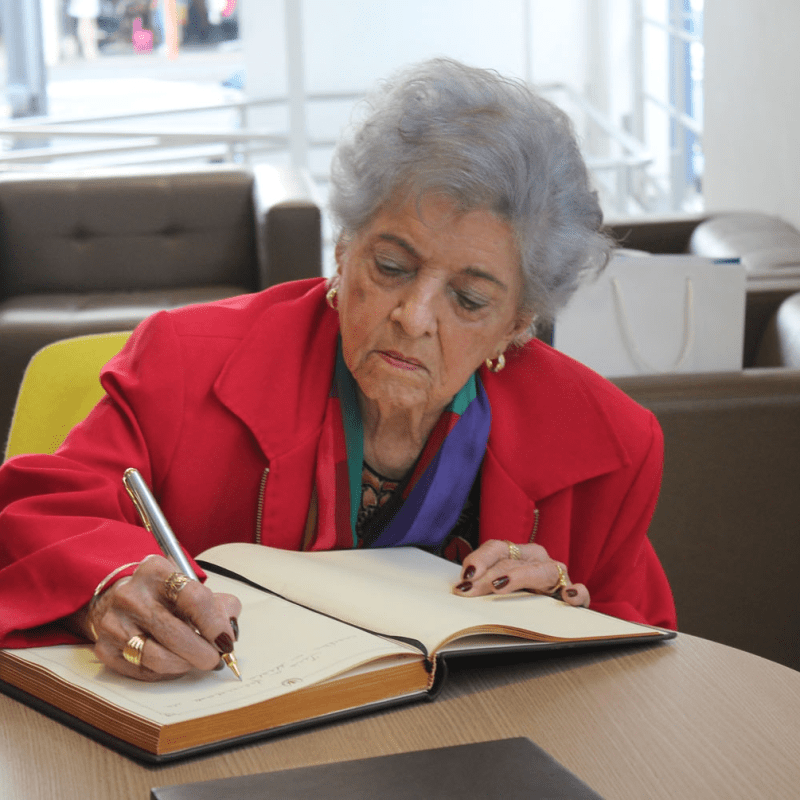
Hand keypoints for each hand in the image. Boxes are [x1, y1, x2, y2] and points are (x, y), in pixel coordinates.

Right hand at [83, 555, 241, 680]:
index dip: (215, 624)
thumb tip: (229, 630)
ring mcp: (114, 622)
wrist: (117, 599)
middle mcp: (131, 595)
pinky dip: (164, 672)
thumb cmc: (162, 595)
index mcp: (156, 571)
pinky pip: (142, 671)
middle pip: (174, 632)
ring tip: (194, 662)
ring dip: (183, 665)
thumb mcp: (191, 587)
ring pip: (157, 656)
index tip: (226, 640)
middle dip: (201, 652)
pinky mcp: (104, 648)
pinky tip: (173, 664)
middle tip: (214, 660)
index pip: (194, 598)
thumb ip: (219, 604)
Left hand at [452, 539, 589, 607]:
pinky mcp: (572, 593)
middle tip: (469, 590)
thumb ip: (483, 582)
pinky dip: (575, 593)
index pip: (496, 547)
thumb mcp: (500, 583)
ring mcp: (557, 574)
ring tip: (500, 584)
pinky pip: (579, 592)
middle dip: (487, 575)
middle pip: (511, 561)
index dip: (479, 559)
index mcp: (519, 552)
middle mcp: (537, 558)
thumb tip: (461, 589)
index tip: (465, 576)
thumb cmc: (522, 592)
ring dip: (519, 577)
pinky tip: (567, 596)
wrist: (554, 607)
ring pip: (539, 572)